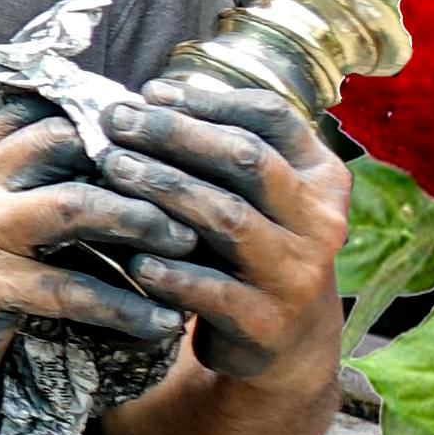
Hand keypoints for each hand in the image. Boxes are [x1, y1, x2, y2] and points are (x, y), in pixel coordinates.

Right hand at [0, 111, 185, 411]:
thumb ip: (8, 184)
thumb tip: (93, 163)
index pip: (41, 112)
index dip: (106, 119)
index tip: (160, 138)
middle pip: (64, 140)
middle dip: (134, 160)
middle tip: (190, 183)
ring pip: (76, 205)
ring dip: (141, 222)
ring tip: (187, 243)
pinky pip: (72, 289)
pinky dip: (125, 305)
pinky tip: (160, 320)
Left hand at [86, 72, 349, 389]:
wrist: (287, 342)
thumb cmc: (253, 247)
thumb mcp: (257, 196)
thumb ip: (221, 151)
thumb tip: (151, 96)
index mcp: (322, 177)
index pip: (270, 117)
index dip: (208, 100)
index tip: (150, 92)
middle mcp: (321, 221)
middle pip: (246, 159)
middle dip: (174, 135)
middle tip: (116, 121)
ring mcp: (297, 272)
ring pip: (227, 218)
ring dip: (163, 189)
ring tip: (111, 168)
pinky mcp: (266, 321)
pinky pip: (210, 289)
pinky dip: (168, 270)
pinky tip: (131, 254)